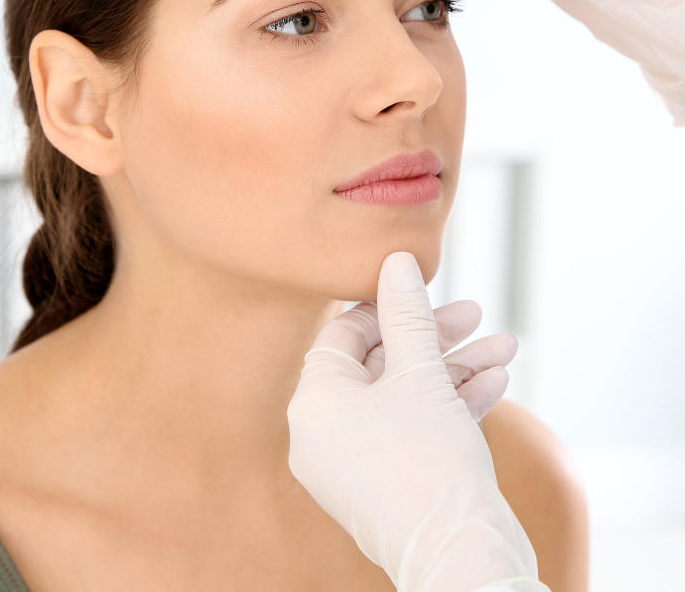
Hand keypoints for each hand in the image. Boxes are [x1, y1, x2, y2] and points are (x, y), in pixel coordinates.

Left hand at [287, 251, 539, 590]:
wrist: (461, 561)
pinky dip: (451, 405)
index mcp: (314, 403)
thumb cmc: (429, 461)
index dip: (386, 306)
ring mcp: (355, 463)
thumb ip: (406, 314)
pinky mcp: (387, 484)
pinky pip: (414, 430)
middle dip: (434, 337)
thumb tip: (395, 260)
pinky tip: (497, 380)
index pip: (343, 334)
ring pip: (406, 396)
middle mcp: (325, 433)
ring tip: (506, 346)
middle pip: (380, 363)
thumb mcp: (420, 373)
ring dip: (455, 368)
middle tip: (475, 314)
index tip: (425, 288)